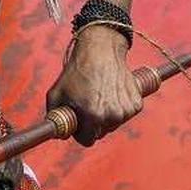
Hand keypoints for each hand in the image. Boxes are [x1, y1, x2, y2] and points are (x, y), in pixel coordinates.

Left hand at [46, 24, 142, 146]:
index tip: (79, 120)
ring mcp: (126, 109)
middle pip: (101, 133)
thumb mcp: (56, 93)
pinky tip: (112, 92)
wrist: (101, 49)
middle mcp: (112, 115)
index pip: (87, 140)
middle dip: (93, 123)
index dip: (80, 131)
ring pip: (114, 124)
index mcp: (93, 115)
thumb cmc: (77, 70)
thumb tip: (60, 133)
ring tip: (100, 95)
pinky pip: (125, 114)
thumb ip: (54, 116)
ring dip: (107, 115)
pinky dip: (120, 107)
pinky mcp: (136, 103)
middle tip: (89, 104)